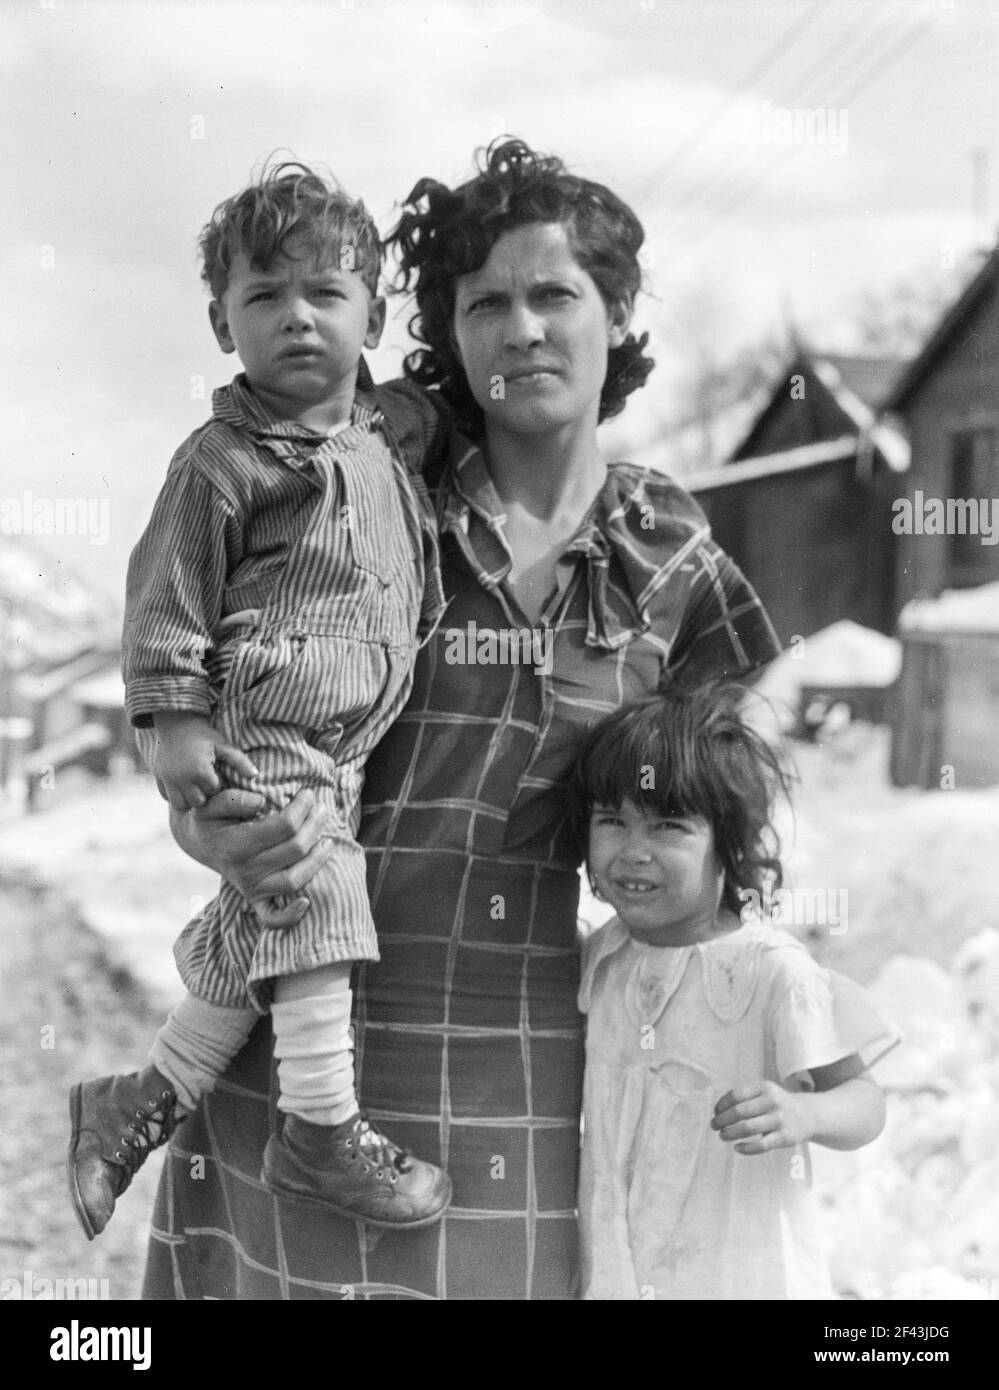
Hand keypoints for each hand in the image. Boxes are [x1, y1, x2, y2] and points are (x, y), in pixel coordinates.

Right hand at [152, 712, 258, 811]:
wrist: (175, 722)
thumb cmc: (204, 735)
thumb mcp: (223, 745)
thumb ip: (239, 761)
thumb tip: (255, 776)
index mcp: (199, 771)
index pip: (214, 792)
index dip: (218, 783)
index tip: (217, 772)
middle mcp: (181, 779)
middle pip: (198, 802)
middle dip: (204, 794)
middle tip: (206, 780)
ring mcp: (167, 779)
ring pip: (180, 805)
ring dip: (189, 798)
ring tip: (195, 784)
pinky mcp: (158, 778)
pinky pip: (166, 797)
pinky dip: (175, 794)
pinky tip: (182, 783)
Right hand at [169, 788, 334, 926]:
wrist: (198, 842)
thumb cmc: (209, 818)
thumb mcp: (210, 803)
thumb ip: (233, 799)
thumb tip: (261, 802)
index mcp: (236, 845)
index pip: (284, 826)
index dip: (302, 808)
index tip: (308, 794)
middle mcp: (245, 870)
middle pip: (295, 849)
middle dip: (314, 825)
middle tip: (321, 808)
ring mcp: (250, 888)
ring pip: (294, 879)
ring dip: (317, 860)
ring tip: (328, 840)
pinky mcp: (255, 900)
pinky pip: (273, 917)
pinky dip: (290, 916)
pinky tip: (307, 902)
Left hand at [711, 1082, 813, 1153]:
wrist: (807, 1115)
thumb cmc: (777, 1104)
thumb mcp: (764, 1092)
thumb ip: (744, 1097)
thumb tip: (718, 1111)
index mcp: (764, 1088)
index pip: (736, 1095)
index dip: (721, 1105)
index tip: (715, 1112)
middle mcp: (772, 1102)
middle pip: (739, 1112)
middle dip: (722, 1120)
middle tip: (714, 1126)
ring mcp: (780, 1120)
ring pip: (747, 1128)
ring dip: (730, 1133)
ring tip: (722, 1136)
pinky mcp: (785, 1138)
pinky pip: (761, 1145)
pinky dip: (746, 1148)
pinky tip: (737, 1147)